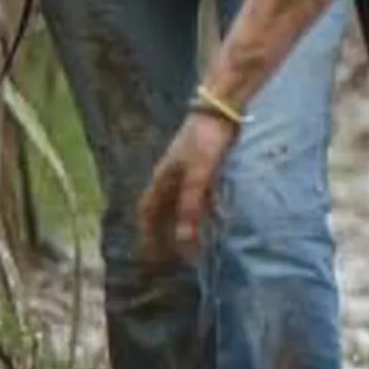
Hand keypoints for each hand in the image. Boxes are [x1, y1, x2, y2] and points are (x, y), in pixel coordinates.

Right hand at [138, 112, 239, 265]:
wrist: (221, 110)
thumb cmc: (205, 142)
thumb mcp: (198, 178)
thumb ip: (191, 209)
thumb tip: (183, 241)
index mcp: (162, 181)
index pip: (148, 214)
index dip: (147, 235)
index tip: (150, 257)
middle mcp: (171, 178)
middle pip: (164, 212)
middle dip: (166, 235)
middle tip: (174, 258)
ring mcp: (188, 171)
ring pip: (184, 205)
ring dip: (188, 225)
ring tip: (197, 246)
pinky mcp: (206, 166)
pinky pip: (203, 195)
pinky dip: (208, 209)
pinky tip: (221, 220)